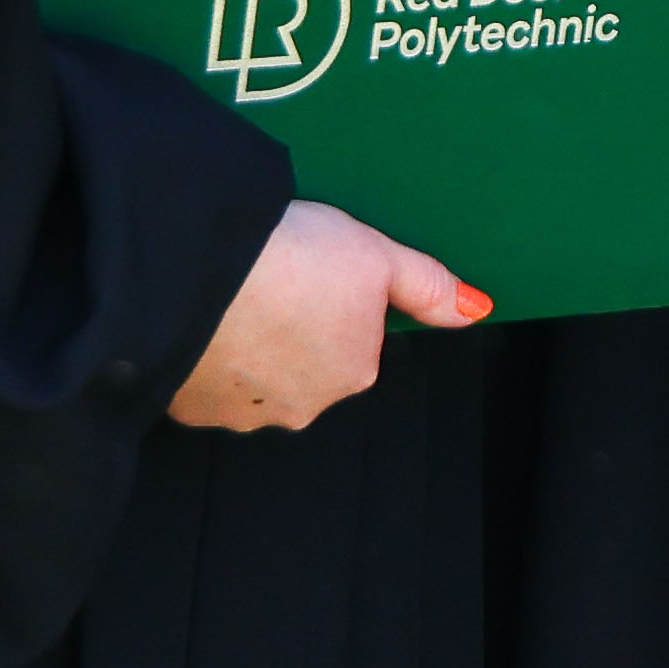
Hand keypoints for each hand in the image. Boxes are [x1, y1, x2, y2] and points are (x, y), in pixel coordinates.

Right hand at [170, 200, 483, 430]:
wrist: (197, 274)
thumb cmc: (292, 258)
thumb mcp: (376, 254)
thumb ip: (428, 286)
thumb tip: (477, 310)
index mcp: (354, 370)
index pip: (354, 340)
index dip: (334, 300)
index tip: (313, 271)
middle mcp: (304, 406)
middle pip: (306, 365)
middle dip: (291, 331)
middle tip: (272, 280)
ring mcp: (244, 413)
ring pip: (254, 379)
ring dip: (247, 347)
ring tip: (234, 297)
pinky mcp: (191, 410)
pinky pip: (206, 383)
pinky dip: (207, 357)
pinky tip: (202, 321)